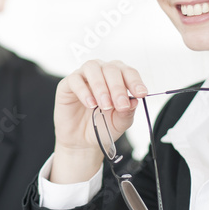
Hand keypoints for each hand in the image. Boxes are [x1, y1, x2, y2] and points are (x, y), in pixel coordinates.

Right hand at [51, 60, 145, 182]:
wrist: (82, 142)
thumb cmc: (102, 127)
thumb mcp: (119, 123)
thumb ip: (127, 112)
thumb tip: (134, 101)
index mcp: (118, 78)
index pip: (128, 72)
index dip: (135, 81)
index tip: (141, 94)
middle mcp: (101, 72)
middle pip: (111, 69)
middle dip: (118, 87)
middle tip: (120, 105)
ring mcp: (83, 77)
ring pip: (92, 68)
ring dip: (101, 86)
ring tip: (104, 105)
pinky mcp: (67, 84)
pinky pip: (75, 80)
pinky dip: (84, 91)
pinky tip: (90, 104)